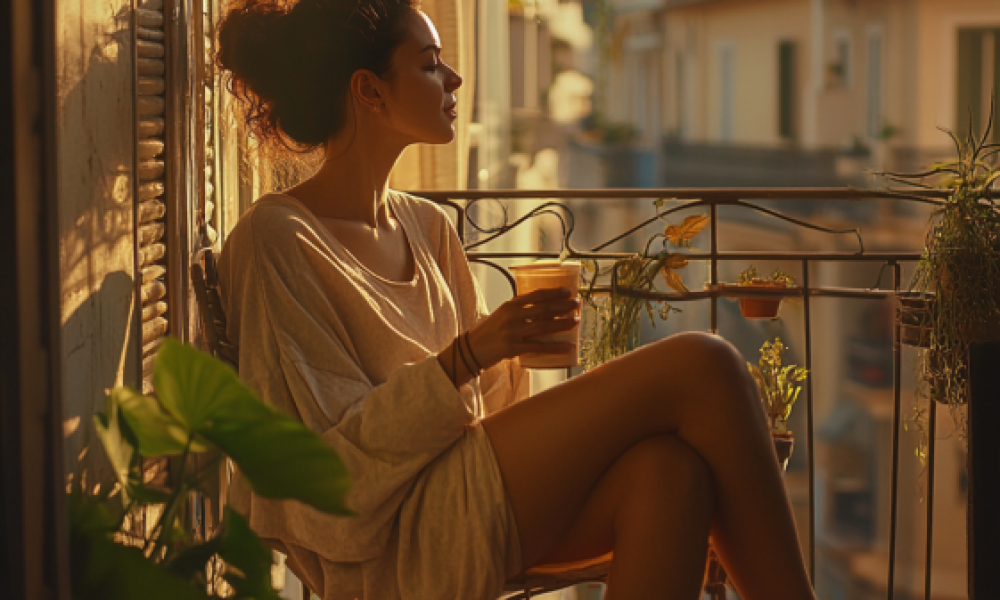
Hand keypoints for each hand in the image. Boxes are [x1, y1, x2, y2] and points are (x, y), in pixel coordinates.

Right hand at [466, 287, 580, 367]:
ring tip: (576, 321)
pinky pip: (540, 347)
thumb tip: (546, 308)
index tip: (568, 291)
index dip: (554, 293)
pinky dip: (556, 347)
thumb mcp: (502, 315)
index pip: (536, 295)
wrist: (471, 349)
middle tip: (577, 304)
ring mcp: (513, 332)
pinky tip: (568, 346)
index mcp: (510, 305)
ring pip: (544, 326)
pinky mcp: (514, 348)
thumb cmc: (489, 331)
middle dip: (563, 306)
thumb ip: (520, 310)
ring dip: (563, 323)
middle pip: (543, 309)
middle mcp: (512, 317)